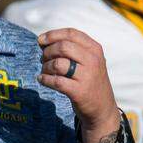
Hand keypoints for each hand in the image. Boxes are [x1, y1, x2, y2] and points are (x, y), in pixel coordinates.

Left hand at [37, 28, 120, 142]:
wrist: (102, 108)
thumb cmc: (89, 81)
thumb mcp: (88, 61)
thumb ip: (71, 49)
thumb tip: (43, 41)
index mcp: (95, 49)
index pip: (71, 33)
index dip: (53, 35)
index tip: (40, 40)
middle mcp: (93, 60)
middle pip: (62, 46)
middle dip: (48, 51)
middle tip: (43, 59)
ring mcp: (87, 76)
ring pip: (58, 63)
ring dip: (45, 66)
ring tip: (44, 71)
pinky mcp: (79, 91)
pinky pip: (55, 81)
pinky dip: (45, 79)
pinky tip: (42, 79)